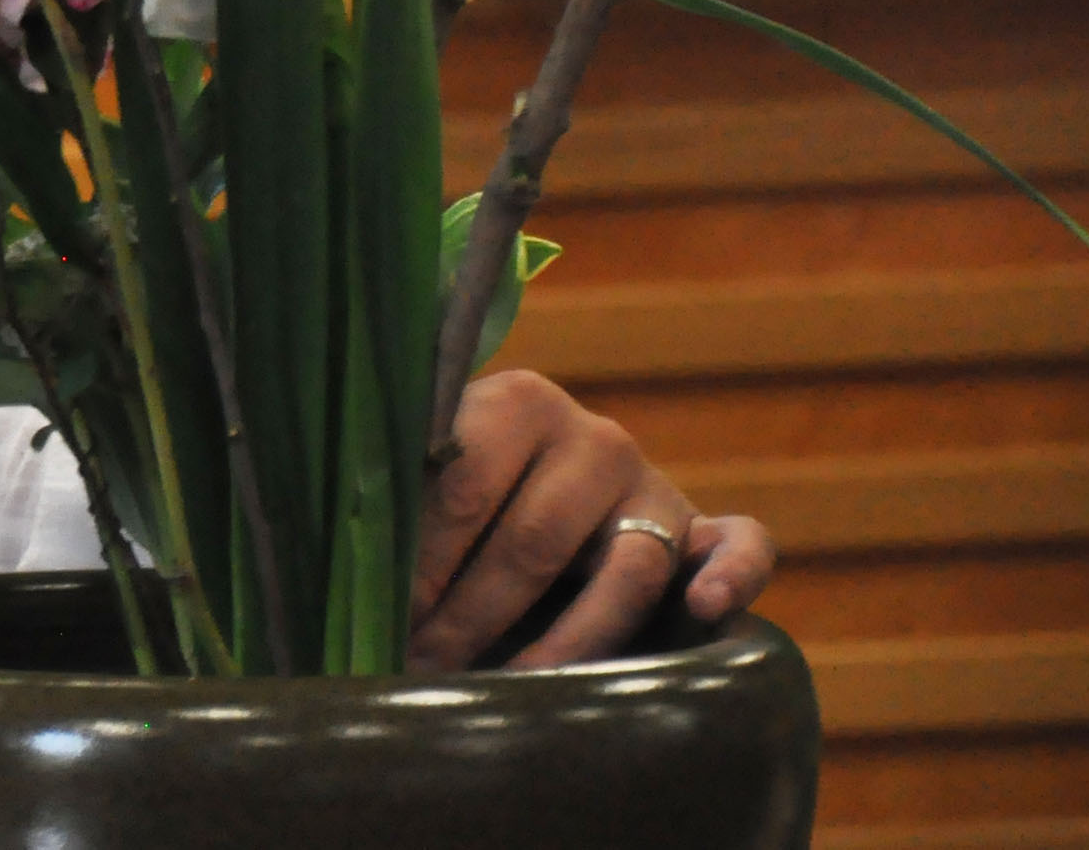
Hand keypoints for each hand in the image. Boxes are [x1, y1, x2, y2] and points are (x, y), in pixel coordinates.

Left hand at [408, 368, 776, 670]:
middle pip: (535, 539)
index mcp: (517, 403)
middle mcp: (594, 438)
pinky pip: (742, 545)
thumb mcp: (429, 479)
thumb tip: (346, 566)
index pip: (466, 488)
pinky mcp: (703, 531)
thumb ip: (400, 502)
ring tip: (520, 686)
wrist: (545, 485)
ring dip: (569, 641)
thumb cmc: (465, 495)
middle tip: (430, 667)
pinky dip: (734, 573)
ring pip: (625, 570)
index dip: (423, 562)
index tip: (388, 617)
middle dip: (475, 614)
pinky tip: (706, 607)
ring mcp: (654, 486)